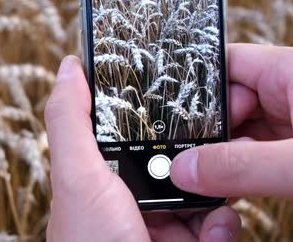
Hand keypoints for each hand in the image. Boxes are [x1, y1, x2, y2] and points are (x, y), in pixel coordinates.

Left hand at [44, 56, 240, 241]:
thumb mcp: (76, 175)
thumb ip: (70, 120)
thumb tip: (69, 66)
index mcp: (104, 172)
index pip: (134, 128)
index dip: (157, 110)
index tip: (183, 91)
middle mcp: (133, 196)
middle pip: (177, 156)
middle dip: (198, 153)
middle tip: (217, 140)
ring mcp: (164, 224)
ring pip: (205, 189)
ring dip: (216, 192)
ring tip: (210, 202)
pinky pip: (220, 225)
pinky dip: (223, 228)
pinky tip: (212, 232)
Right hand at [170, 44, 292, 209]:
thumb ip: (244, 167)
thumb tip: (184, 169)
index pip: (225, 64)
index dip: (195, 88)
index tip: (171, 120)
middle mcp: (290, 94)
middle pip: (226, 102)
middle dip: (206, 131)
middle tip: (190, 159)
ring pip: (239, 132)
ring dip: (222, 156)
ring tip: (210, 178)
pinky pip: (255, 157)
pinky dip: (238, 173)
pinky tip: (229, 190)